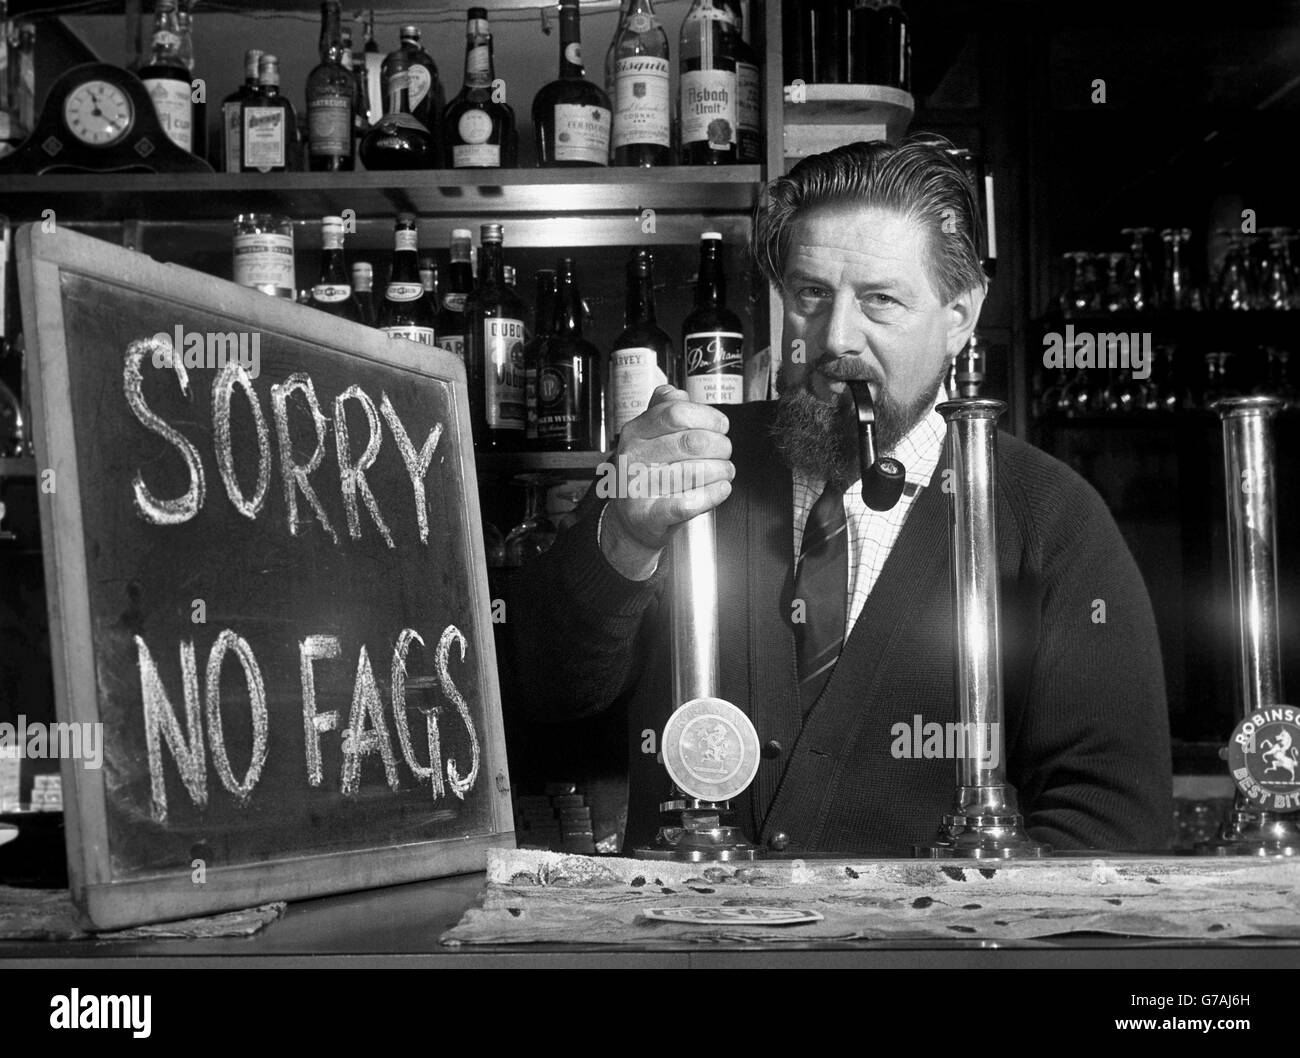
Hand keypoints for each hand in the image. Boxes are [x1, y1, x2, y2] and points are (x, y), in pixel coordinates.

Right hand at [600, 385, 733, 579]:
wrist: (630, 520)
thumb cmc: (647, 474)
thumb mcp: (648, 437)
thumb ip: (663, 412)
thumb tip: (677, 394)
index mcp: (635, 431)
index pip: (676, 413)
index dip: (708, 416)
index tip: (722, 426)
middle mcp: (632, 457)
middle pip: (691, 442)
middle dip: (721, 446)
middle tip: (726, 452)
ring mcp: (637, 487)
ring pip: (694, 472)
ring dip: (722, 471)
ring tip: (725, 472)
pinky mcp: (648, 515)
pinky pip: (688, 503)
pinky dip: (712, 494)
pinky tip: (722, 489)